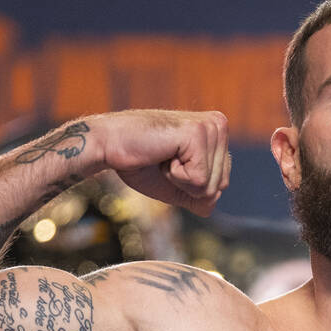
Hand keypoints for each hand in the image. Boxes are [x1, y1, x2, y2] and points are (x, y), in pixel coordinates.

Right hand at [97, 110, 231, 216]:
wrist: (108, 146)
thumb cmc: (139, 163)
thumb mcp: (177, 186)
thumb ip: (200, 197)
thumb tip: (212, 205)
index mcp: (217, 133)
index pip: (222, 184)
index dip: (192, 187)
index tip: (169, 164)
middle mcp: (218, 125)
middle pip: (220, 186)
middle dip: (188, 186)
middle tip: (165, 160)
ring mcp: (210, 127)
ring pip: (211, 186)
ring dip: (181, 180)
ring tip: (164, 156)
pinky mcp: (198, 133)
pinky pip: (200, 181)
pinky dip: (176, 177)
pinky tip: (163, 154)